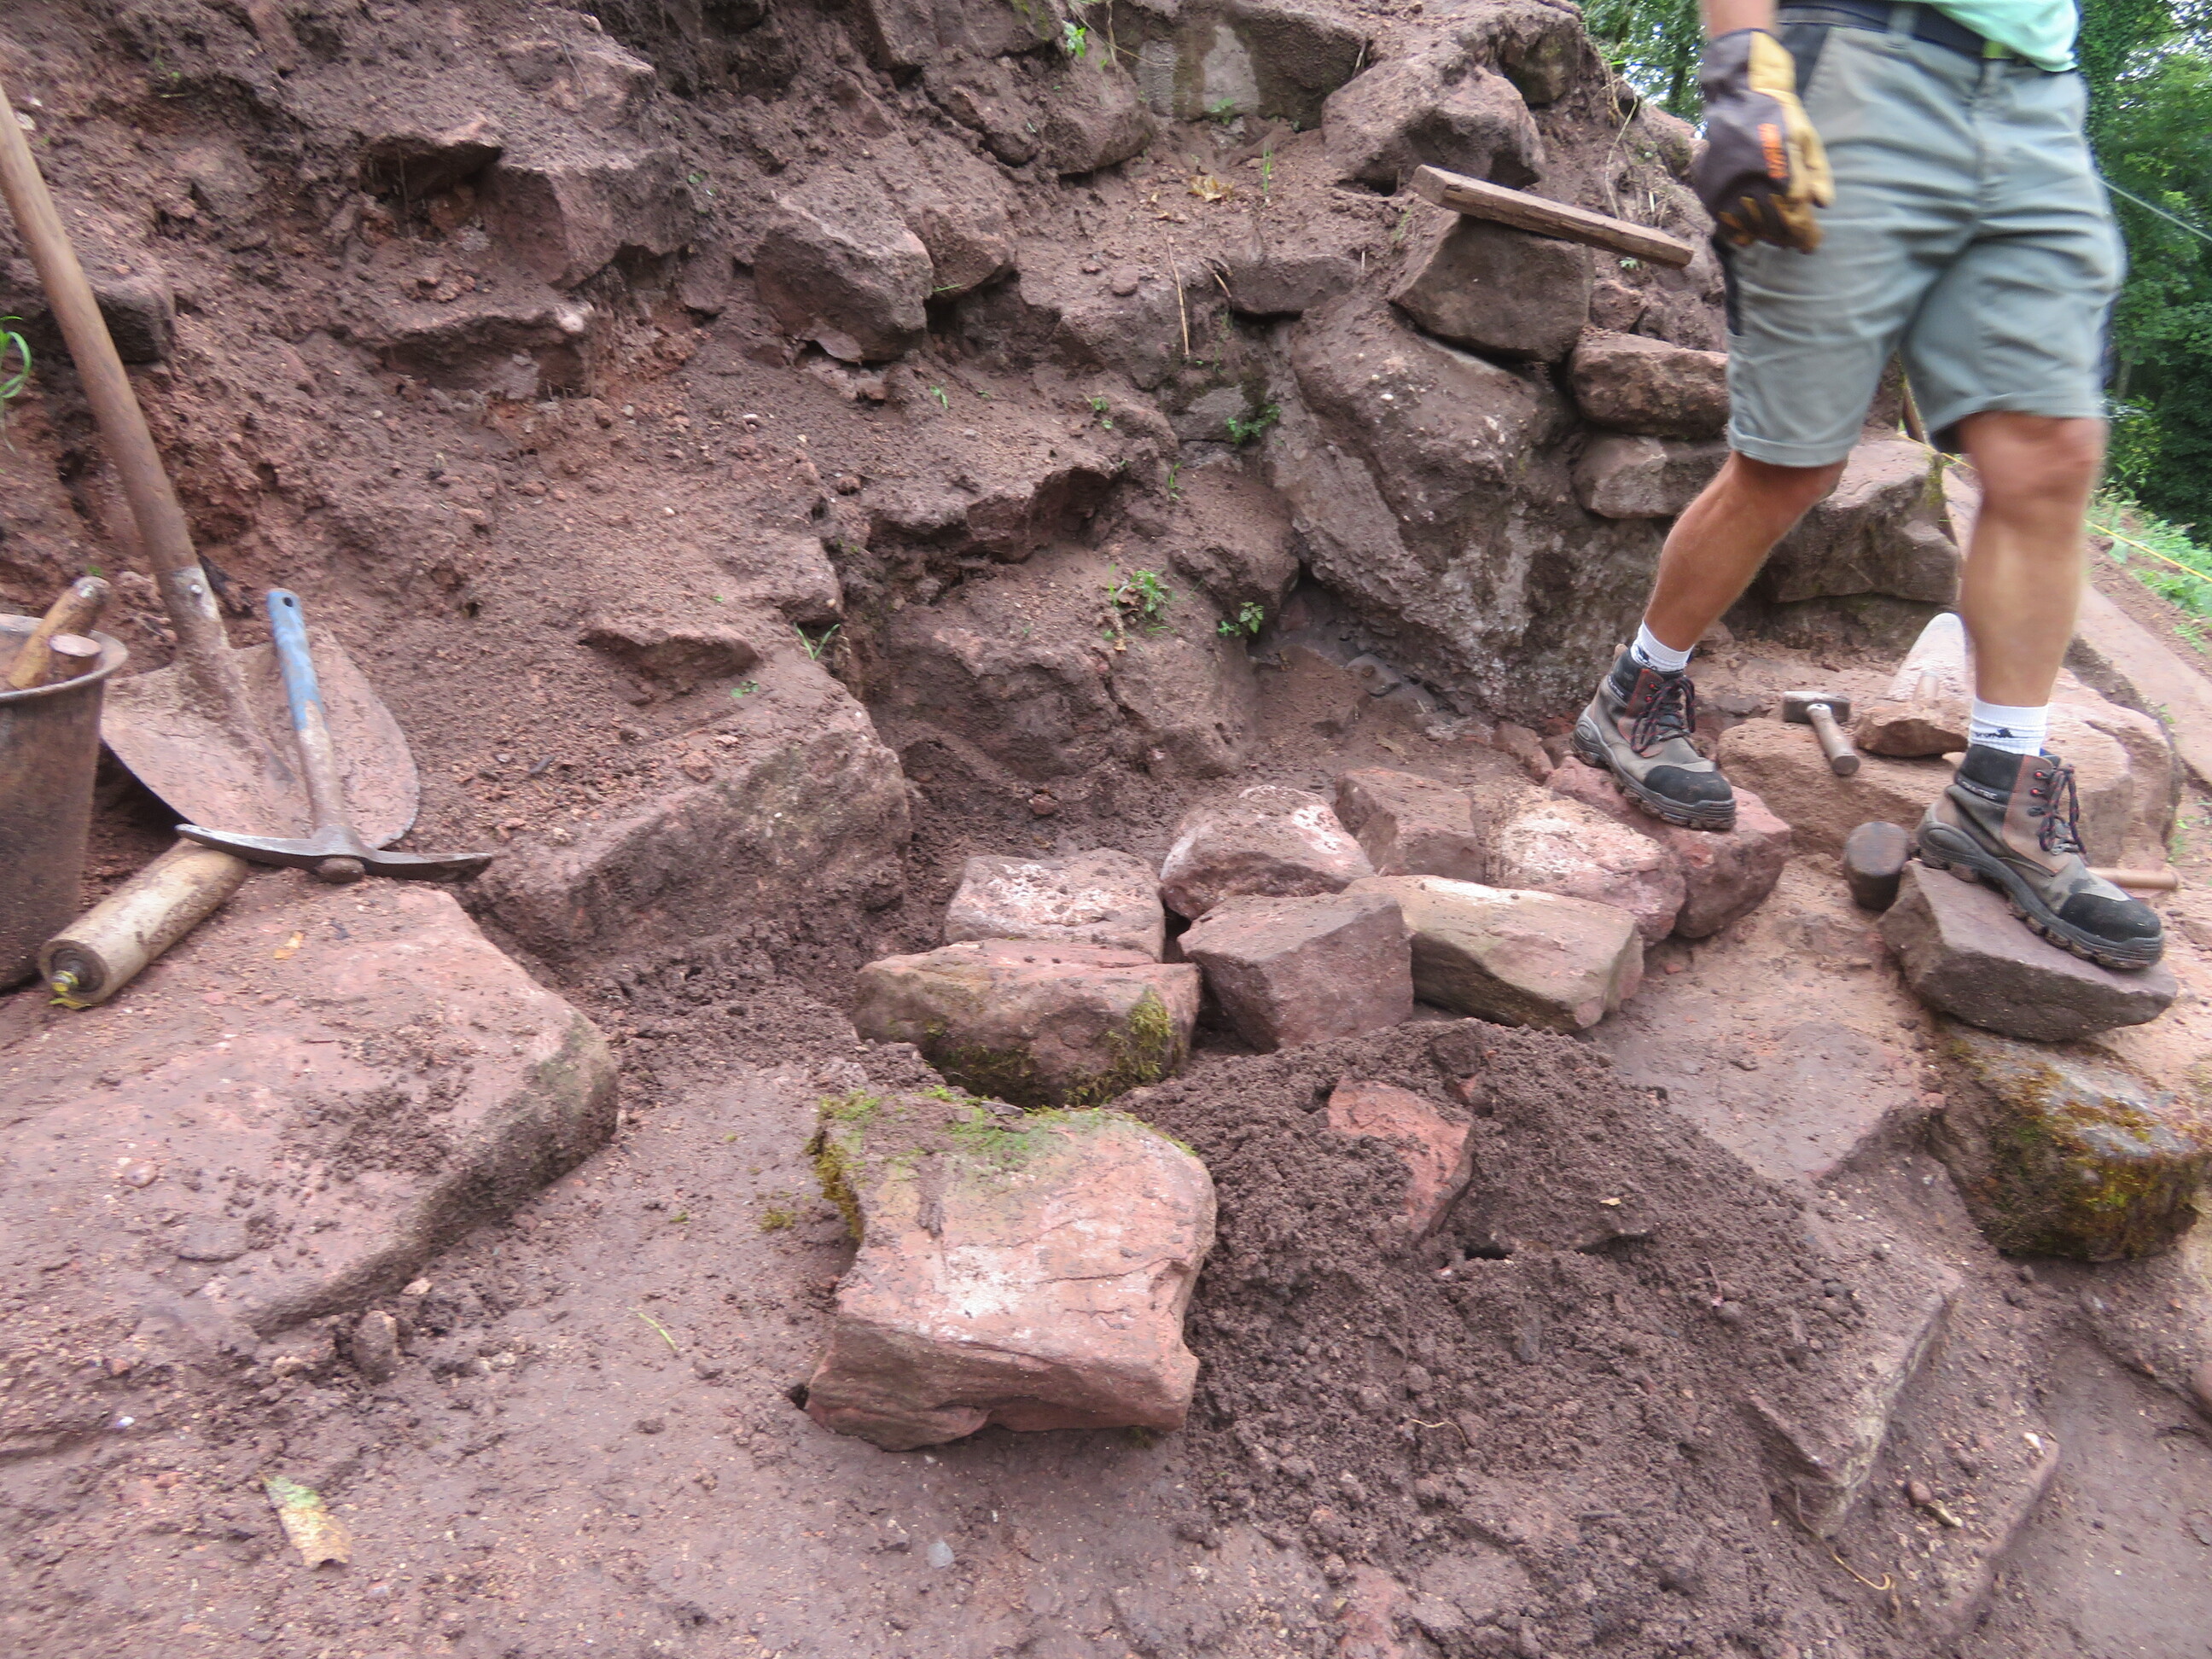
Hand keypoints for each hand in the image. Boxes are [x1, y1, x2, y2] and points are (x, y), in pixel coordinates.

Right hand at [1693, 29, 1833, 252]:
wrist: (1741, 98)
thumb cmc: (1781, 116)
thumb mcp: (1809, 139)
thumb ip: (1818, 173)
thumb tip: (1822, 205)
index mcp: (1783, 176)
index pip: (1797, 220)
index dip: (1806, 237)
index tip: (1812, 244)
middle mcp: (1755, 190)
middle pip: (1776, 230)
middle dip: (1789, 238)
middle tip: (1796, 240)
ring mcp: (1731, 194)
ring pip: (1752, 232)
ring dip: (1767, 237)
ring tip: (1776, 234)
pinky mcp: (1713, 195)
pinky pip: (1727, 228)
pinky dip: (1741, 234)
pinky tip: (1750, 232)